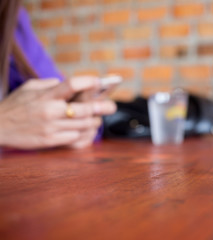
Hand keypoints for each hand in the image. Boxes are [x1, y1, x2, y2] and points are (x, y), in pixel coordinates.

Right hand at [0, 77, 115, 149]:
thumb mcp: (29, 88)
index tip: (99, 81)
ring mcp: (51, 127)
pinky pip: (75, 137)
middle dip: (102, 107)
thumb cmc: (15, 105)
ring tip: (98, 118)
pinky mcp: (50, 141)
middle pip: (84, 108)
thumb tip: (72, 85)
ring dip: (94, 121)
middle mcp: (50, 111)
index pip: (72, 84)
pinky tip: (85, 130)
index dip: (88, 82)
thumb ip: (51, 84)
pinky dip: (82, 133)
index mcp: (46, 95)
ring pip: (83, 124)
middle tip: (112, 106)